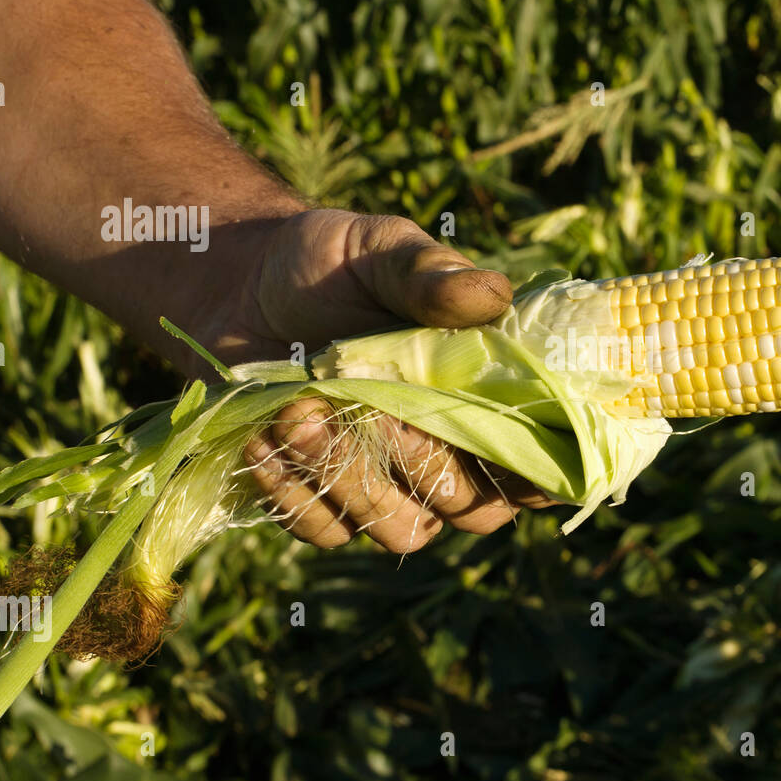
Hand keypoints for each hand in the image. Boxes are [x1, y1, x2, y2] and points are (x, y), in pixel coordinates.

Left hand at [197, 209, 555, 551]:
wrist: (241, 282)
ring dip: (354, 483)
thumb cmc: (332, 264)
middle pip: (474, 507)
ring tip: (297, 415)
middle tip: (372, 409)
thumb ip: (432, 272)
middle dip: (426, 466)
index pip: (540, 464)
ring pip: (402, 530)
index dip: (535, 475)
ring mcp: (388, 485)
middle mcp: (450, 453)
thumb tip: (492, 295)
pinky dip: (294, 493)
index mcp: (488, 397)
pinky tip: (262, 439)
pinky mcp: (324, 499)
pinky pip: (326, 529)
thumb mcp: (382, 250)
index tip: (496, 448)